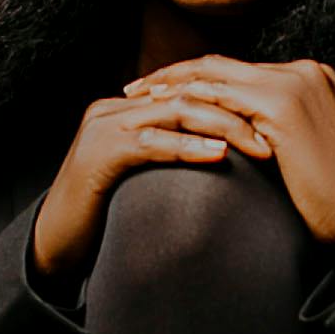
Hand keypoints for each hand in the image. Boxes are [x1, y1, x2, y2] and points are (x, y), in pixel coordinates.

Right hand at [31, 71, 273, 282]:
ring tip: (259, 145)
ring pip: (174, 111)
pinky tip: (217, 155)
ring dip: (223, 127)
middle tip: (278, 136)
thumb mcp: (148, 176)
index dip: (236, 104)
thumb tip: (231, 152)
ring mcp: (104, 126)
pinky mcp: (99, 152)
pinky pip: (151, 141)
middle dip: (238, 112)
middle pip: (188, 95)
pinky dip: (187, 146)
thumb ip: (176, 154)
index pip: (192, 91)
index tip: (277, 124)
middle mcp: (116, 107)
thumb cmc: (107, 214)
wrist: (56, 242)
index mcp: (130, 107)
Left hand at [125, 55, 334, 281]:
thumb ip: (268, 125)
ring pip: (215, 75)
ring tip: (139, 100)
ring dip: (172, 86)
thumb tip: (227, 125)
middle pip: (222, 64)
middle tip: (136, 88)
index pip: (238, 69)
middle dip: (174, 75)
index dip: (195, 77)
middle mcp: (305, 70)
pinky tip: (161, 116)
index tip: (161, 90)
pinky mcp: (283, 106)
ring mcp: (295, 83)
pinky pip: (221, 100)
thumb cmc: (328, 194)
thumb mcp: (296, 146)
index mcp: (310, 76)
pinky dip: (187, 105)